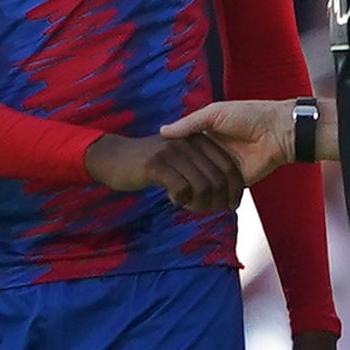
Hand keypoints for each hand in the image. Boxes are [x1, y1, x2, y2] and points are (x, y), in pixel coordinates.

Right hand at [88, 129, 248, 212]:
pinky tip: (173, 198)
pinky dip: (181, 200)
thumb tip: (224, 188)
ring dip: (200, 204)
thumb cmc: (148, 162)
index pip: (229, 167)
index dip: (235, 190)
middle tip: (208, 210)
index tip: (232, 206)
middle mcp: (189, 142)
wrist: (113, 156)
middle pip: (219, 179)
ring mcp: (172, 151)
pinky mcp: (156, 163)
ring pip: (203, 186)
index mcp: (199, 139)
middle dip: (218, 201)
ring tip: (189, 206)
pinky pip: (181, 188)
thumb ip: (201, 165)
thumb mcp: (178, 156)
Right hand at [160, 96, 303, 185]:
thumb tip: (163, 132)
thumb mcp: (215, 113)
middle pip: (194, 172)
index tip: (158, 167)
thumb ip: (190, 123)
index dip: (174, 161)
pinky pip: (222, 193)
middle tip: (169, 188)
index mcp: (208, 137)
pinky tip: (193, 201)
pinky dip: (210, 198)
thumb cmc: (249, 115)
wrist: (279, 130)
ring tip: (182, 199)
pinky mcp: (238, 181)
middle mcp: (215, 154)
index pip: (185, 153)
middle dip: (185, 180)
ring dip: (196, 193)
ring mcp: (226, 169)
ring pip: (205, 185)